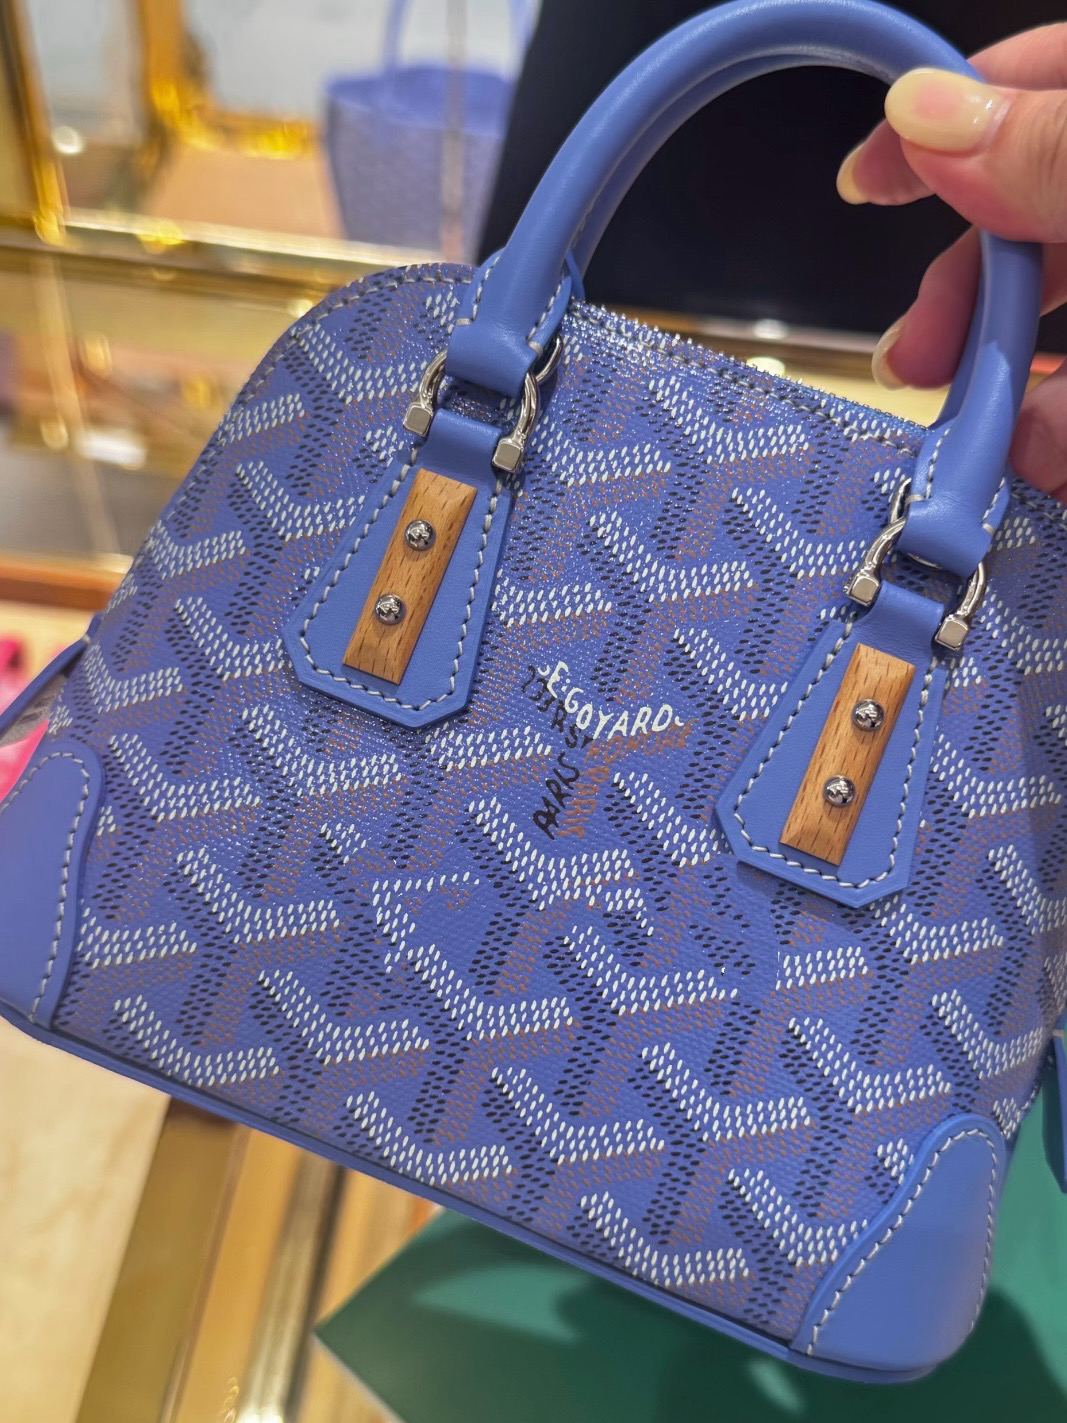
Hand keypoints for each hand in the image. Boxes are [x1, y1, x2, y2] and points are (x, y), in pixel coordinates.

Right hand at [837, 25, 1066, 499]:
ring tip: (992, 450)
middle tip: (911, 361)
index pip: (1033, 85)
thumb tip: (925, 114)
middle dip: (966, 299)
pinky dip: (1057, 432)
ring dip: (1013, 392)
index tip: (859, 185)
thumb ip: (1056, 150)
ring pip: (1060, 329)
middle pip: (1034, 220)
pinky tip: (1042, 466)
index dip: (938, 124)